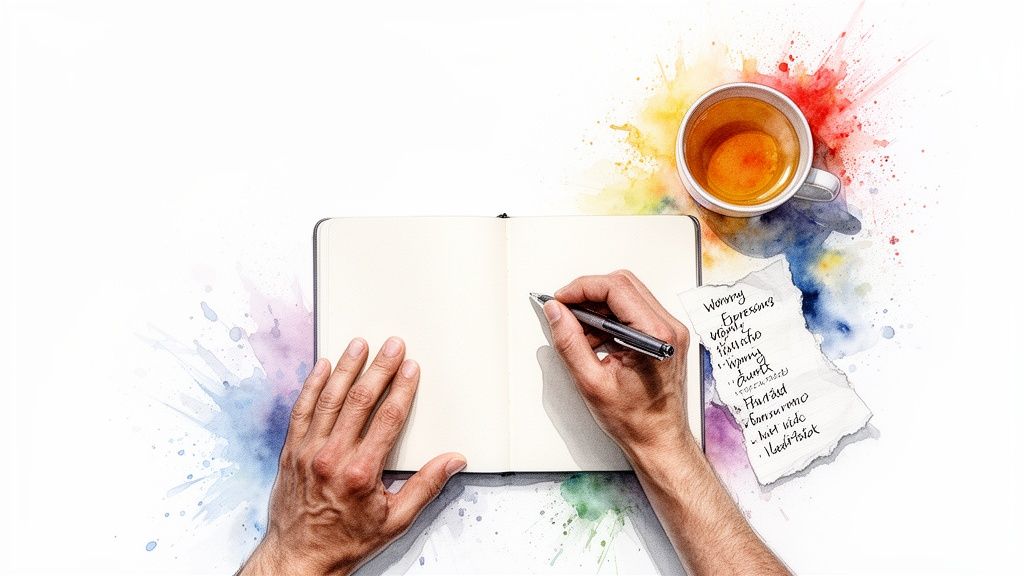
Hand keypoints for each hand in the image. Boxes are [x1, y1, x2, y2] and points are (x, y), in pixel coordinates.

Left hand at [239, 337, 466, 575]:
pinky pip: (301, 410)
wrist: (300, 558)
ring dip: (346, 368)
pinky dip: (312, 386)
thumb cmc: (346, 541)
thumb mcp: (396, 521)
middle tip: (392, 346)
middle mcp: (332, 457)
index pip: (387, 418)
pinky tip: (322, 367)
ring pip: (329, 398)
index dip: (402, 389)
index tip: (411, 368)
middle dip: (379, 369)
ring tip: (359, 345)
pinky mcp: (291, 451)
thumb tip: (453, 461)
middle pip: (359, 400)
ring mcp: (308, 452)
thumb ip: (426, 486)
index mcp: (361, 472)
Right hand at [542, 270, 695, 461]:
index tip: (560, 300)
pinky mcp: (664, 337)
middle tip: (565, 312)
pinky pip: (633, 312)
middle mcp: (668, 328)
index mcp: (655, 336)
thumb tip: (556, 312)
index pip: (616, 288)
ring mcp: (669, 331)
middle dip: (588, 295)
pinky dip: (609, 320)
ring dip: (598, 309)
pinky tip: (595, 342)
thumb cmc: (636, 421)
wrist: (659, 440)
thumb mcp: (592, 382)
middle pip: (623, 285)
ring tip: (580, 336)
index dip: (582, 288)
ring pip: (627, 296)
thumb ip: (570, 342)